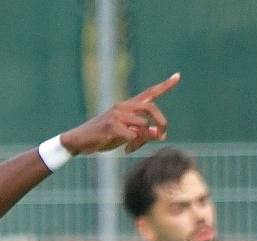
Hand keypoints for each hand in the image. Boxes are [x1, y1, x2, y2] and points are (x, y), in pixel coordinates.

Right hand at [62, 74, 178, 155]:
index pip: (150, 93)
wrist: (78, 141)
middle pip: (151, 108)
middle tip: (163, 135)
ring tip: (133, 148)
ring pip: (143, 125)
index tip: (178, 76)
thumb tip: (159, 133)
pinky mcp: (111, 126)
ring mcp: (117, 115)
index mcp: (128, 106)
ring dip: (143, 139)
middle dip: (162, 121)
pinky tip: (125, 150)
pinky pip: (132, 135)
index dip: (165, 85)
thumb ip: (142, 133)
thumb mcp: (125, 136)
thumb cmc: (102, 138)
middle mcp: (124, 106)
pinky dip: (133, 144)